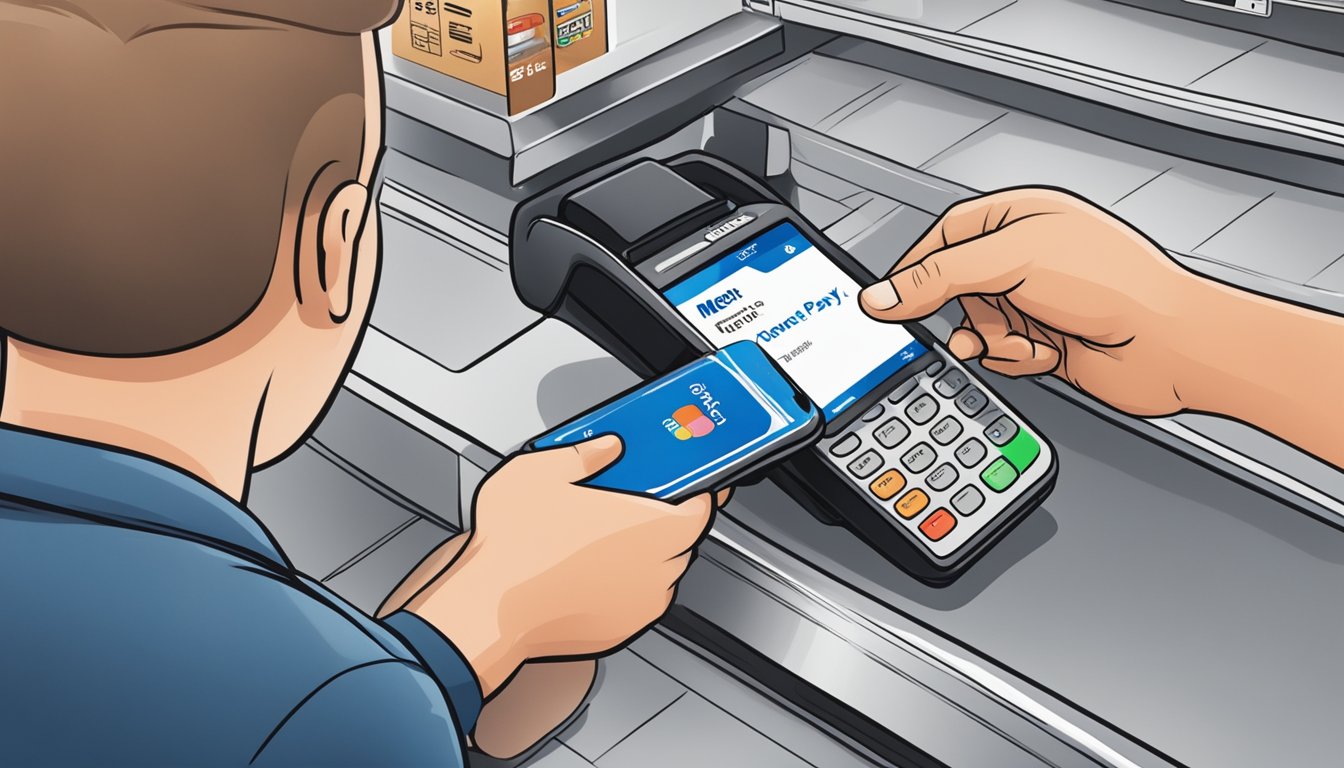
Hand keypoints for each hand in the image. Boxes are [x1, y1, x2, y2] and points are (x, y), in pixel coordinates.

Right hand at [405, 436, 719, 695]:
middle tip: (637, 502)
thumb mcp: (542, 470)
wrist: (488, 611)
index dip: (700, 491)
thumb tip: (604, 446)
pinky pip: (634, 601)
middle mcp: (655, 569)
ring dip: (644, 554)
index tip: (693, 481)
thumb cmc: (515, 548)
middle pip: (682, 539)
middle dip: (666, 520)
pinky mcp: (619, 630)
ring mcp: (639, 605)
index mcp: (652, 525)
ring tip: (605, 537)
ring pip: (659, 572)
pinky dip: (622, 585)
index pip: (703, 507)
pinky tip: (588, 569)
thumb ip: (584, 452)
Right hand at [859, 187, 1219, 417]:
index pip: (943, 238)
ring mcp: (1037, 302)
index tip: (891, 299)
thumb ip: (936, 279)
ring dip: (991, 341)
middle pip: (955, 289)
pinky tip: (1040, 355)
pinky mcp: (1046, 342)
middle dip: (965, 313)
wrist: (1171, 345)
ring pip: (977, 326)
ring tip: (1017, 341)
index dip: (916, 269)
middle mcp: (1027, 258)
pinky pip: (1001, 354)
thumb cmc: (1116, 284)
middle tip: (976, 321)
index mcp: (1019, 218)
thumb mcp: (1009, 263)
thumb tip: (881, 295)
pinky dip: (1013, 360)